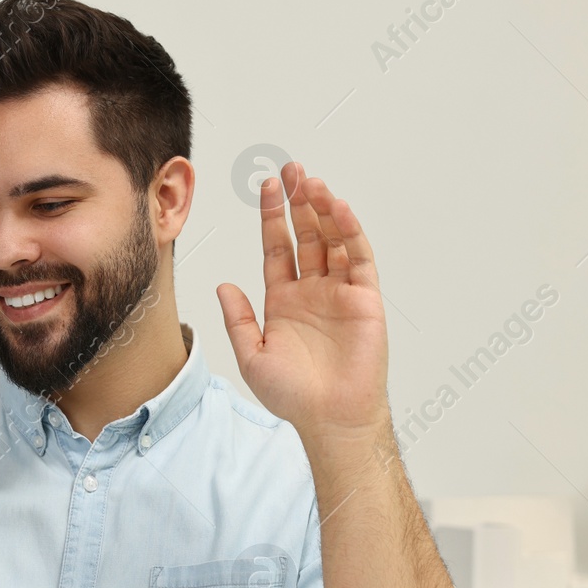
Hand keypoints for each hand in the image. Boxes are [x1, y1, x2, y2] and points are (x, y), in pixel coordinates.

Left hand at [216, 162, 390, 439]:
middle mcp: (312, 291)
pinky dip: (349, 232)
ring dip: (323, 211)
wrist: (330, 417)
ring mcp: (339, 293)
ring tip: (312, 183)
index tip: (267, 186)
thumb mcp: (252, 355)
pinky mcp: (365, 299)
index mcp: (283, 300)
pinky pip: (358, 258)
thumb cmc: (292, 395)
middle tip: (292, 170)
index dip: (272, 217)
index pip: (277, 248)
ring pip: (331, 241)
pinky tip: (338, 210)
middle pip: (305, 236)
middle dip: (298, 203)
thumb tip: (222, 285)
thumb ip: (238, 319)